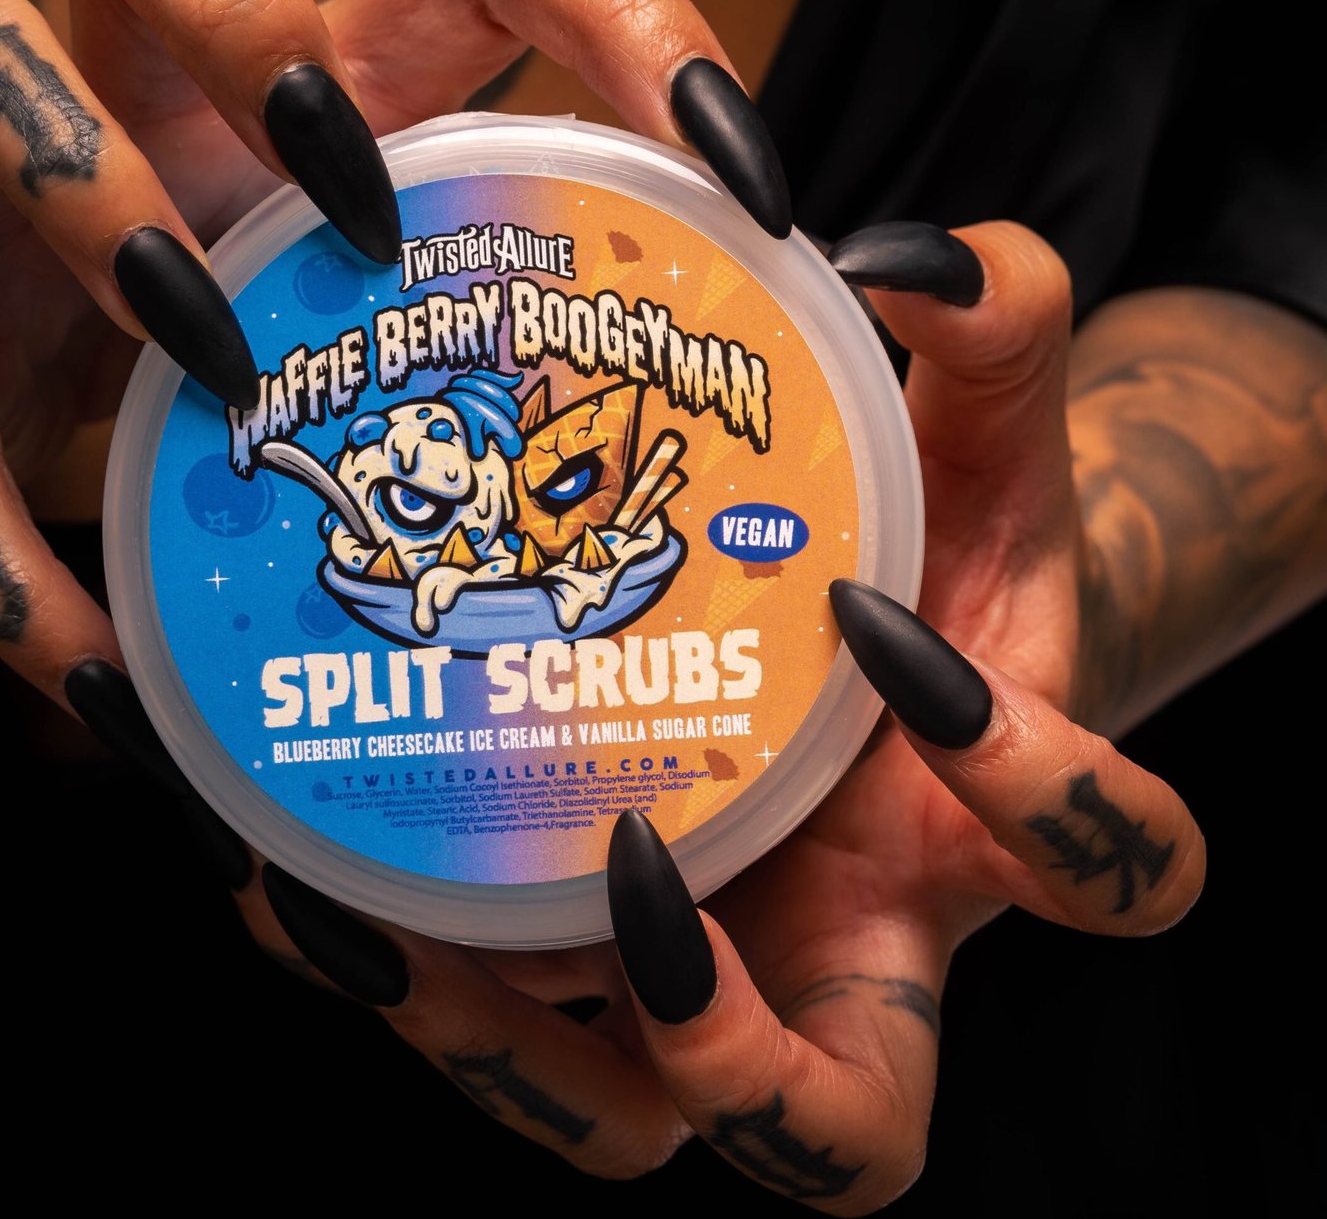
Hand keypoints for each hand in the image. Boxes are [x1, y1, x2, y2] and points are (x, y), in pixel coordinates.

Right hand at [0, 0, 789, 809]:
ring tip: (208, 357)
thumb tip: (707, 498)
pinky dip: (9, 559)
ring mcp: (2, 177)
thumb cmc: (254, 325)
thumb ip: (528, 374)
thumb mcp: (405, 317)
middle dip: (236, 10)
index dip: (610, 3)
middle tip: (344, 192)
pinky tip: (102, 664)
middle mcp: (145, 79)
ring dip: (95, 199)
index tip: (735, 163)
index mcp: (323, 69)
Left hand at [251, 222, 1205, 1210]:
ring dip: (492, 1043)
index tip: (893, 637)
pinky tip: (283, 850)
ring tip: (359, 908)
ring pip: (627, 1118)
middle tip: (629, 897)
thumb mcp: (978, 433)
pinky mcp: (582, 960)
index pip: (1101, 876)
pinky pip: (491, 1019)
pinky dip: (389, 958)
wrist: (867, 637)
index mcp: (984, 825)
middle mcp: (853, 941)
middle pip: (848, 1136)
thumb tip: (912, 253)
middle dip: (741, 1066)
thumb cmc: (936, 547)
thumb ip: (994, 322)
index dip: (1040, 792)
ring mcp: (712, 976)